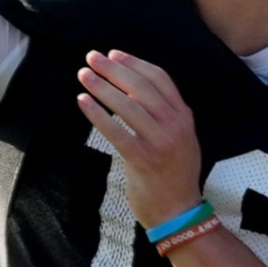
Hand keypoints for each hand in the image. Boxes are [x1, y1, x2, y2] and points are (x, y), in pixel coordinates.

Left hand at [76, 49, 202, 226]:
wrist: (178, 212)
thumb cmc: (173, 173)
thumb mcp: (180, 138)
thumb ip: (164, 114)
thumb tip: (130, 88)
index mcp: (184, 116)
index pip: (159, 78)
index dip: (134, 63)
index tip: (113, 54)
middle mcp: (175, 126)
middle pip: (141, 87)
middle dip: (113, 69)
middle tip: (91, 57)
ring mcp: (160, 143)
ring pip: (127, 105)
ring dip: (102, 87)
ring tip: (84, 76)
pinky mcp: (143, 160)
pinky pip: (116, 131)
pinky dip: (97, 114)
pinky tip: (83, 102)